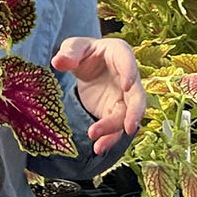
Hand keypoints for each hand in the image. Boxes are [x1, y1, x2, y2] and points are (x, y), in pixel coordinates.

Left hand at [52, 36, 145, 154]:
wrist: (85, 67)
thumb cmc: (83, 52)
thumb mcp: (73, 48)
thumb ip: (68, 53)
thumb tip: (59, 61)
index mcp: (120, 53)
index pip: (128, 60)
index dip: (130, 71)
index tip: (126, 84)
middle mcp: (129, 77)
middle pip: (137, 96)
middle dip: (135, 112)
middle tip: (128, 127)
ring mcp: (124, 97)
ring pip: (126, 116)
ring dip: (115, 131)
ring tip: (97, 144)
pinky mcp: (115, 112)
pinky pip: (116, 127)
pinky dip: (109, 138)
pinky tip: (98, 148)